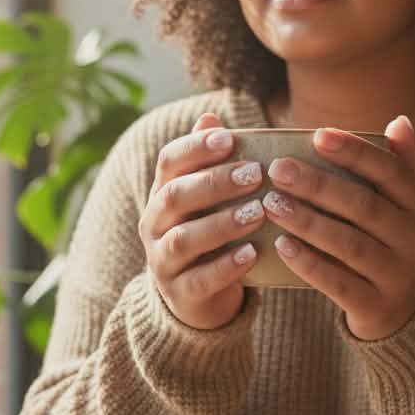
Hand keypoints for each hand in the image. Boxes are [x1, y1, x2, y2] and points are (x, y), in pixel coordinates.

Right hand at [138, 113, 263, 330]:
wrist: (198, 297)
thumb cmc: (211, 234)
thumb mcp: (208, 200)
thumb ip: (210, 163)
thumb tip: (211, 117)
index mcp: (163, 193)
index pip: (169, 162)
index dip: (196, 148)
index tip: (230, 139)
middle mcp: (155, 224)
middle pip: (175, 196)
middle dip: (215, 182)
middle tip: (255, 174)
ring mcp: (163, 260)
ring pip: (184, 238)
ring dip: (222, 223)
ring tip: (258, 213)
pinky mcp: (180, 294)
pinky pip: (199, 279)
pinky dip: (226, 266)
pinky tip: (253, 253)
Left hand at [262, 115, 414, 340]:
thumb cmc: (399, 246)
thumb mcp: (411, 209)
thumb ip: (404, 167)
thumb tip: (399, 121)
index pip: (390, 171)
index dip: (355, 152)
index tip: (317, 135)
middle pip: (363, 206)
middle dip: (318, 185)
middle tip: (278, 169)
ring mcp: (399, 276)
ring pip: (348, 243)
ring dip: (306, 221)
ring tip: (271, 203)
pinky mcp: (377, 308)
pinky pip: (338, 282)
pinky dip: (308, 263)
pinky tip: (280, 245)